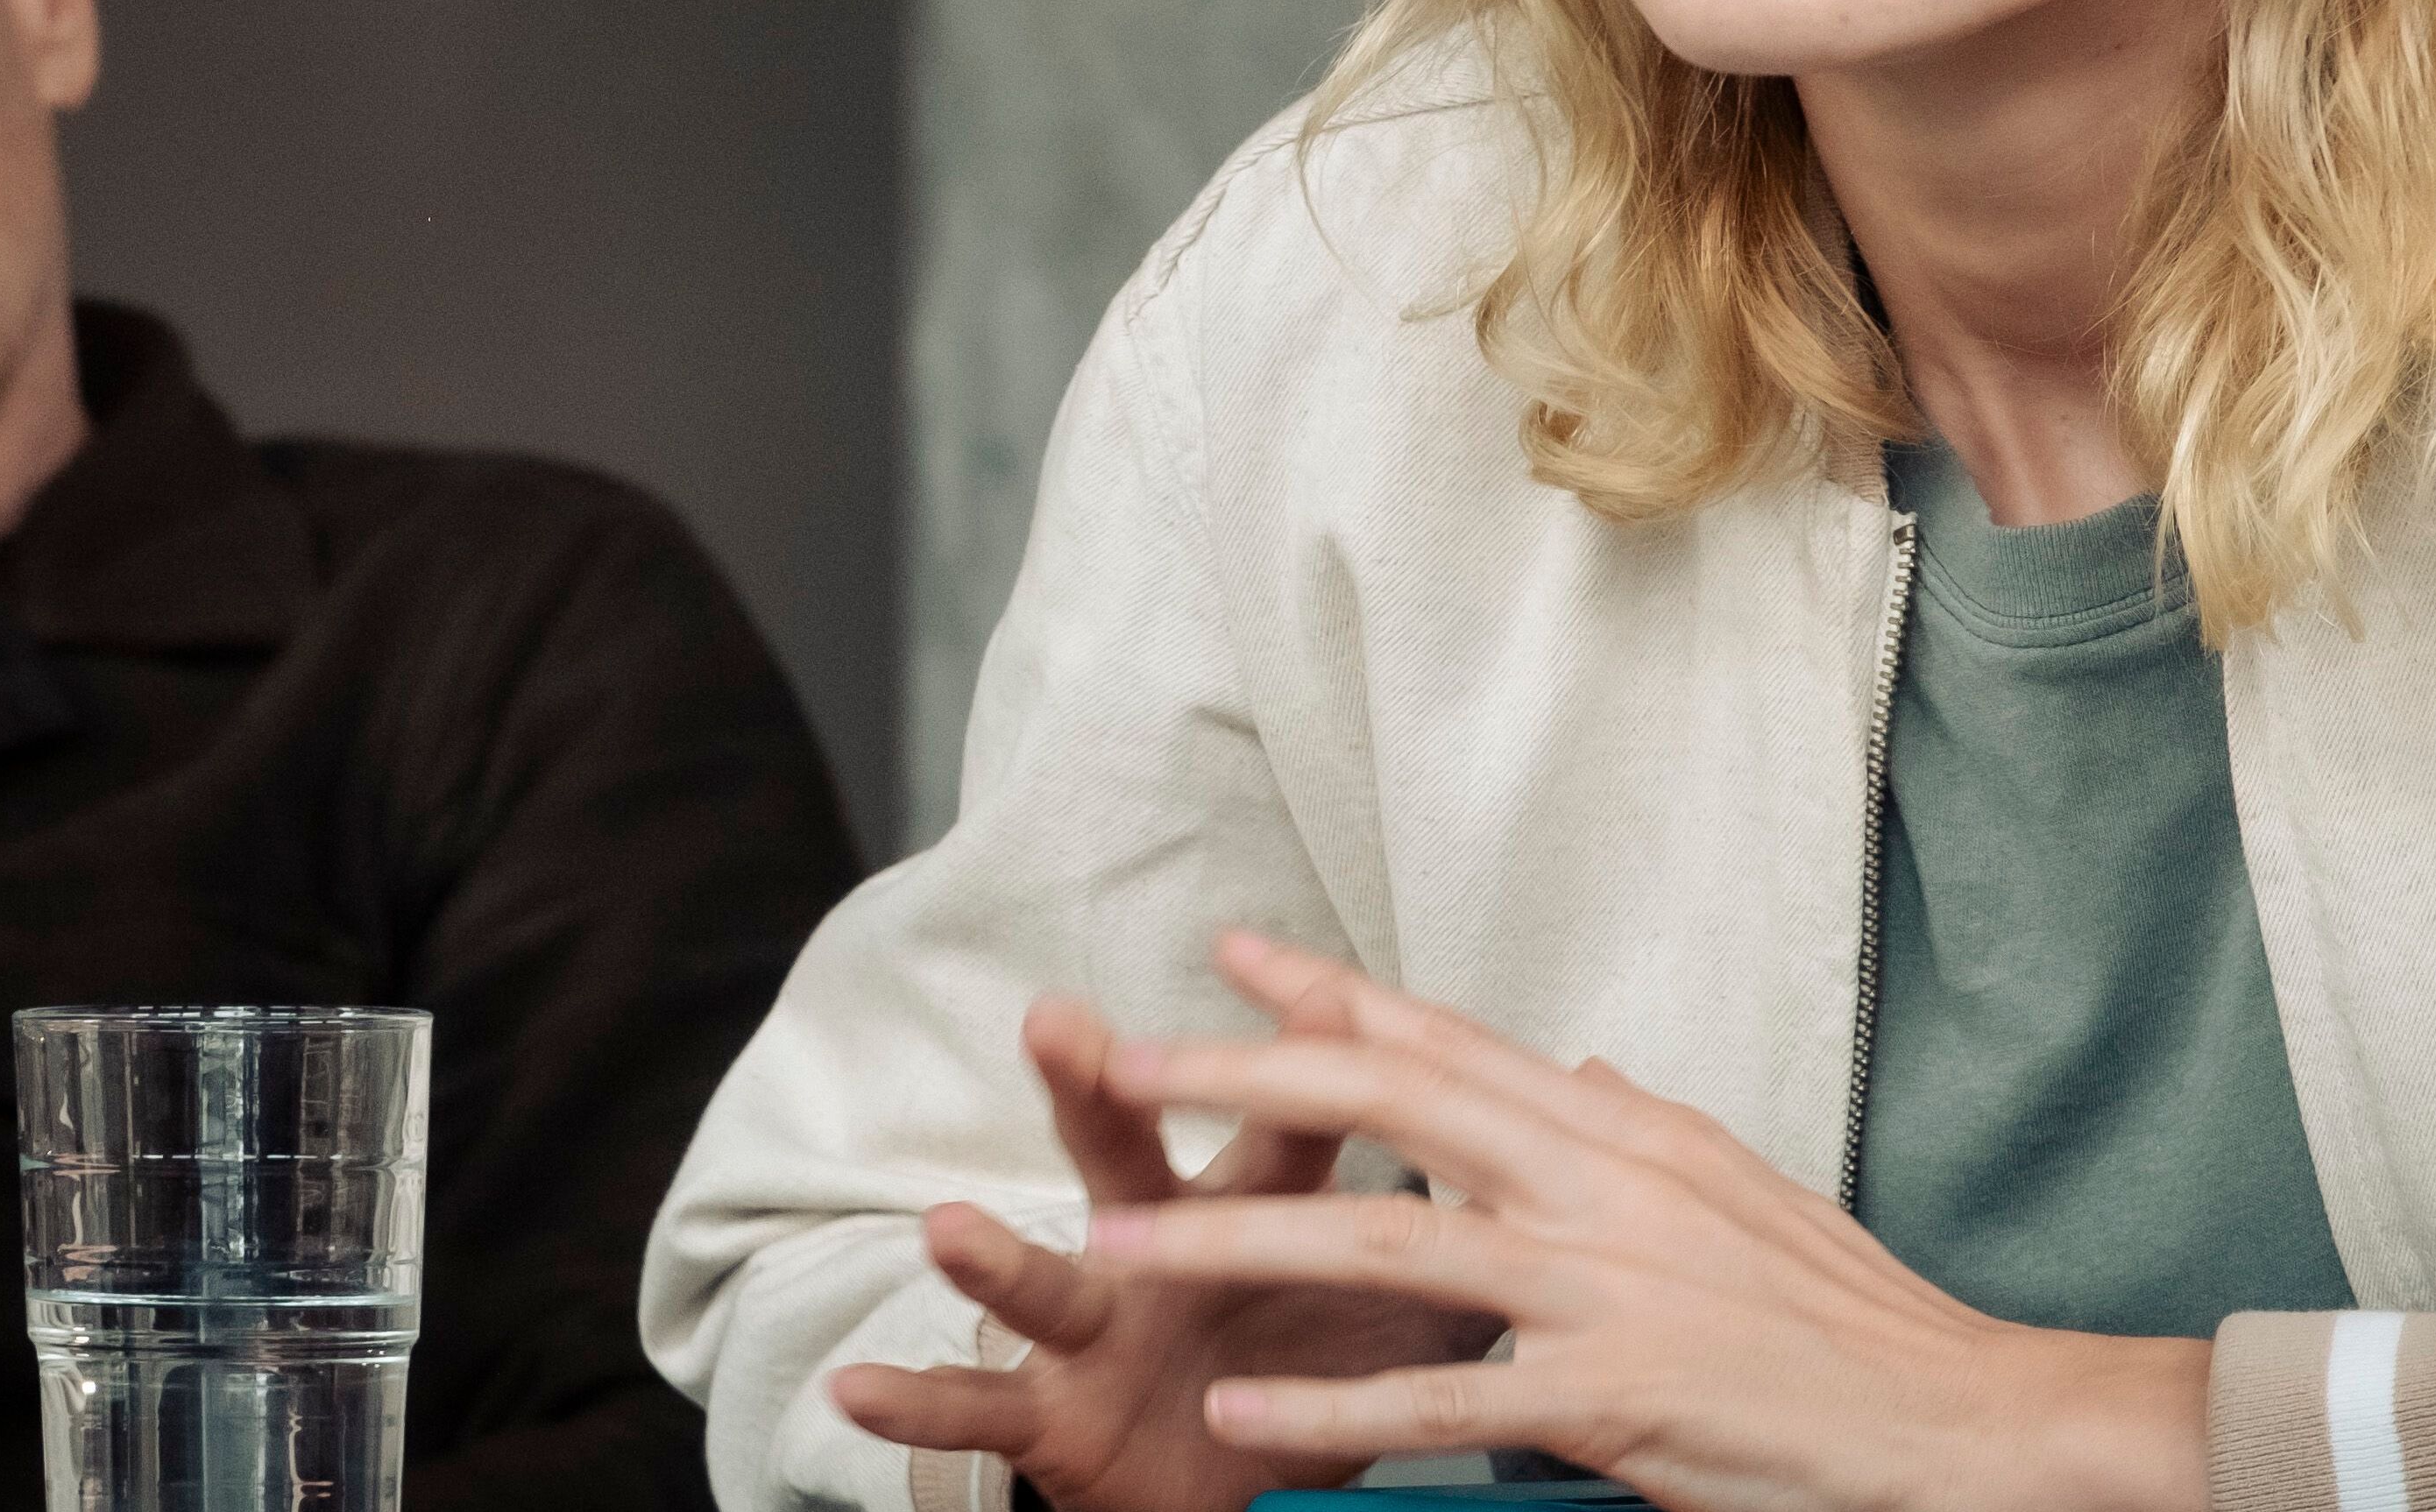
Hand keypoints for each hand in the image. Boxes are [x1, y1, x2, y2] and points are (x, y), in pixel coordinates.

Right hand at [828, 986, 1494, 1511]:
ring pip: (1039, 1278)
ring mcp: (1092, 1327)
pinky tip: (858, 1384)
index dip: (1298, 1050)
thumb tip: (1577, 1122)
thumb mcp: (1402, 1296)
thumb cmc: (1304, 1363)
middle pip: (1126, 1153)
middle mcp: (1153, 1246)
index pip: (1288, 1115)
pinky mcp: (1047, 1414)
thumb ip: (1472, 1209)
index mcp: (1254, 1207)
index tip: (1298, 973)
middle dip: (1094, 1089)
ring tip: (949, 1225)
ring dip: (990, 1255)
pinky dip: (914, 1396)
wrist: (1221, 1485)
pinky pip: (973, 1408)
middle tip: (1063, 1021)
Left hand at [1076, 932, 2206, 1511]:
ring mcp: (1603, 1287)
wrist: (1961, 1419)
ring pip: (1383, 1238)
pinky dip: (1331, 1408)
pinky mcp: (1612, 1398)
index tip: (1229, 949)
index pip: (1446, 1036)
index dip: (1331, 989)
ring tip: (1123, 1241)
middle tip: (1120, 1063)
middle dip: (1241, 1074)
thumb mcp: (1730, 1188)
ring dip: (1236, 1236)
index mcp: (1622, 1128)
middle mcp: (1601, 1182)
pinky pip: (1442, 1398)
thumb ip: (1626, 1128)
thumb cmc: (1845, 1317)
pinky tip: (1241, 1412)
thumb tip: (1566, 1062)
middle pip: (1387, 1099)